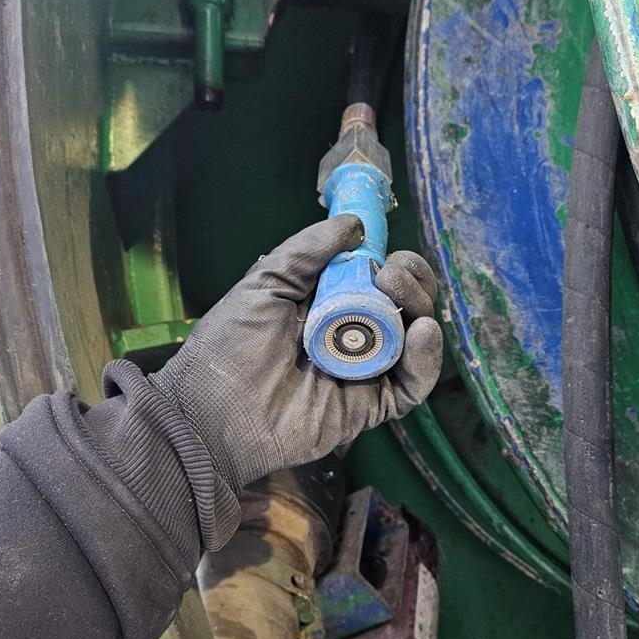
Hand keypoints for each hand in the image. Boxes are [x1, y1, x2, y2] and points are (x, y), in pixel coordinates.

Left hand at [149, 215, 442, 490]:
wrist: (212, 412)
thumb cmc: (230, 345)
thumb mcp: (265, 284)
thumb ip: (308, 250)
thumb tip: (356, 225)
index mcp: (328, 304)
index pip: (380, 280)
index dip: (396, 265)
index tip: (389, 254)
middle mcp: (351, 335)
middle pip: (404, 306)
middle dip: (411, 283)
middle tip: (392, 274)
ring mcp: (364, 372)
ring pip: (413, 341)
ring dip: (419, 310)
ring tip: (399, 294)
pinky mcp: (370, 407)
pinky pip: (411, 386)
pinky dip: (426, 360)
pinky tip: (423, 334)